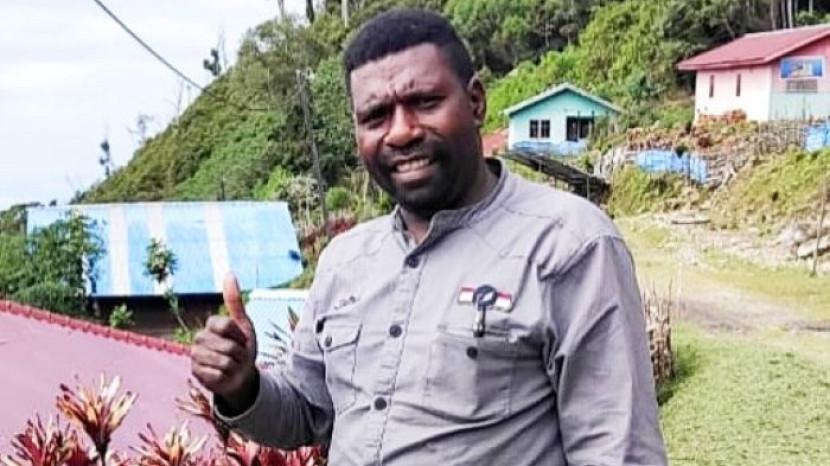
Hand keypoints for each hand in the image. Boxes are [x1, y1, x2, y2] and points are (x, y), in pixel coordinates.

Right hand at [191, 273, 258, 412]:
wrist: (240, 375)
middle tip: (238, 356)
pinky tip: (224, 376)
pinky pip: (216, 375)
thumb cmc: (243, 348)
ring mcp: (195, 356)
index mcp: (211, 325)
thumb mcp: (244, 324)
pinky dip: (226, 377)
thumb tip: (229, 273)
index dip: (240, 336)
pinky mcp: (195, 373)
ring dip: (234, 366)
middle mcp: (199, 338)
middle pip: (226, 346)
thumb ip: (234, 301)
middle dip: (239, 354)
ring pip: (222, 361)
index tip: (243, 340)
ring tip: (232, 365)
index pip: (225, 325)